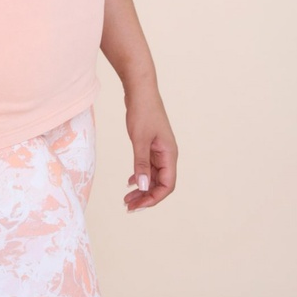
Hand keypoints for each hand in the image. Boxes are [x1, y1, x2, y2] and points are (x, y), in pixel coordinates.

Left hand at [123, 86, 177, 211]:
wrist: (140, 89)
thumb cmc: (142, 111)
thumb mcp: (139, 139)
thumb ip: (141, 163)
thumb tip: (143, 187)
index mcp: (169, 154)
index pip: (167, 185)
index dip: (154, 198)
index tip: (137, 205)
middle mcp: (167, 154)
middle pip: (160, 183)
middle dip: (146, 197)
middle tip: (128, 206)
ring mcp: (159, 149)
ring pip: (153, 176)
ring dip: (142, 188)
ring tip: (127, 198)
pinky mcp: (151, 144)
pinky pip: (148, 166)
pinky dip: (140, 175)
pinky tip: (130, 181)